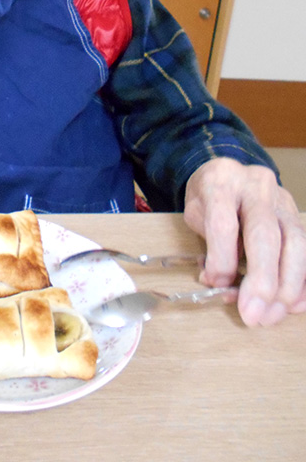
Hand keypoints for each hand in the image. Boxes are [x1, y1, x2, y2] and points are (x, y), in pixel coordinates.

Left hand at [184, 157, 305, 326]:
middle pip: (265, 235)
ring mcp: (282, 200)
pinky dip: (304, 282)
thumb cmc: (208, 197)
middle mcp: (256, 186)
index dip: (222, 260)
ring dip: (287, 287)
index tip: (216, 285)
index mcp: (221, 182)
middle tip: (254, 316)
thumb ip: (207, 245)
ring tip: (272, 316)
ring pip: (296, 243)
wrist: (228, 173)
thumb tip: (219, 282)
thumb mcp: (195, 213)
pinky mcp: (297, 215)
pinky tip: (296, 305)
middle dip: (262, 281)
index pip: (224, 224)